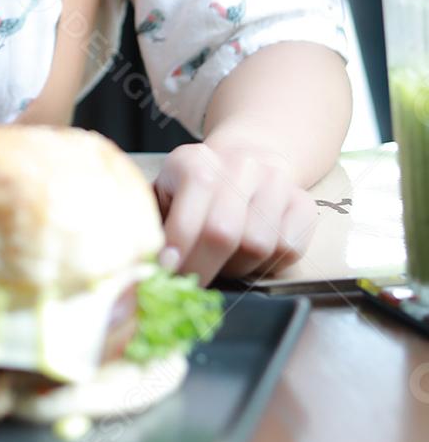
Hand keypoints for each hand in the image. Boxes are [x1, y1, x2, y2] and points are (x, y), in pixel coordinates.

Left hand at [153, 140, 318, 286]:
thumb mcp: (165, 192)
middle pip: (223, 234)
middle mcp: (240, 165)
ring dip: (236, 267)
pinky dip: (268, 262)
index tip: (166, 273)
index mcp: (196, 161)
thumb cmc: (196, 187)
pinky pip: (288, 249)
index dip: (177, 251)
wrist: (247, 158)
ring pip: (258, 245)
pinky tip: (251, 254)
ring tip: (222, 261)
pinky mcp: (304, 202)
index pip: (187, 214)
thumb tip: (138, 263)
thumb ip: (151, 223)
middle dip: (202, 268)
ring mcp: (276, 182)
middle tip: (190, 283)